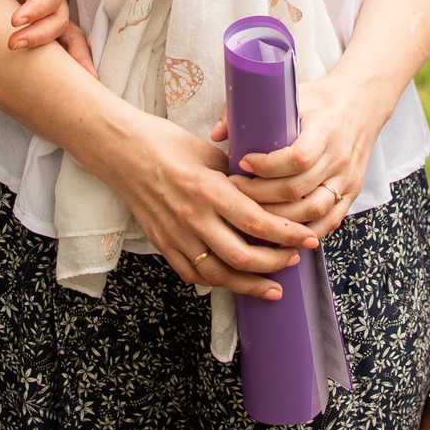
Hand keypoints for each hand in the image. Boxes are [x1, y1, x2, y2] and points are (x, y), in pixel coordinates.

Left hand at [0, 0, 90, 69]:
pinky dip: (69, 59)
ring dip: (52, 51)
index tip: (14, 21)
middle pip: (59, 17)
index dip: (36, 8)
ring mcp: (50, 5)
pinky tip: (74, 83)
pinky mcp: (41, 18)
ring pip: (63, 32)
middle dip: (40, 35)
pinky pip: (60, 40)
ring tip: (40, 74)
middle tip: (13, 45)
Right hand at [101, 114, 316, 301]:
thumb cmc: (164, 143)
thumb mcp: (207, 152)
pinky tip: (233, 282)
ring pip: (219, 274)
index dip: (287, 234)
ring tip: (273, 286)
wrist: (120, 151)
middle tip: (294, 259)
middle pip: (242, 256)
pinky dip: (216, 282)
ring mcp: (175, 235)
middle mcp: (193, 217)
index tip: (308, 238)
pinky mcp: (162, 244)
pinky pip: (193, 274)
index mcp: (208, 189)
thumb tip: (263, 192)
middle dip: (275, 263)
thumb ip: (235, 176)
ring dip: (250, 284)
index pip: (256, 221)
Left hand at [214, 72, 390, 239]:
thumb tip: (217, 134)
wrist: (362, 104)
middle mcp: (339, 158)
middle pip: (298, 189)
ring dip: (279, 218)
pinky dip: (305, 231)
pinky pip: (330, 221)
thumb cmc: (321, 100)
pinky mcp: (352, 192)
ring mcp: (347, 179)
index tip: (242, 162)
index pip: (297, 158)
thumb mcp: (291, 95)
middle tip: (235, 190)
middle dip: (261, 195)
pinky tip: (283, 231)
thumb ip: (252, 110)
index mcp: (325, 130)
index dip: (266, 166)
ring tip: (253, 213)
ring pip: (313, 211)